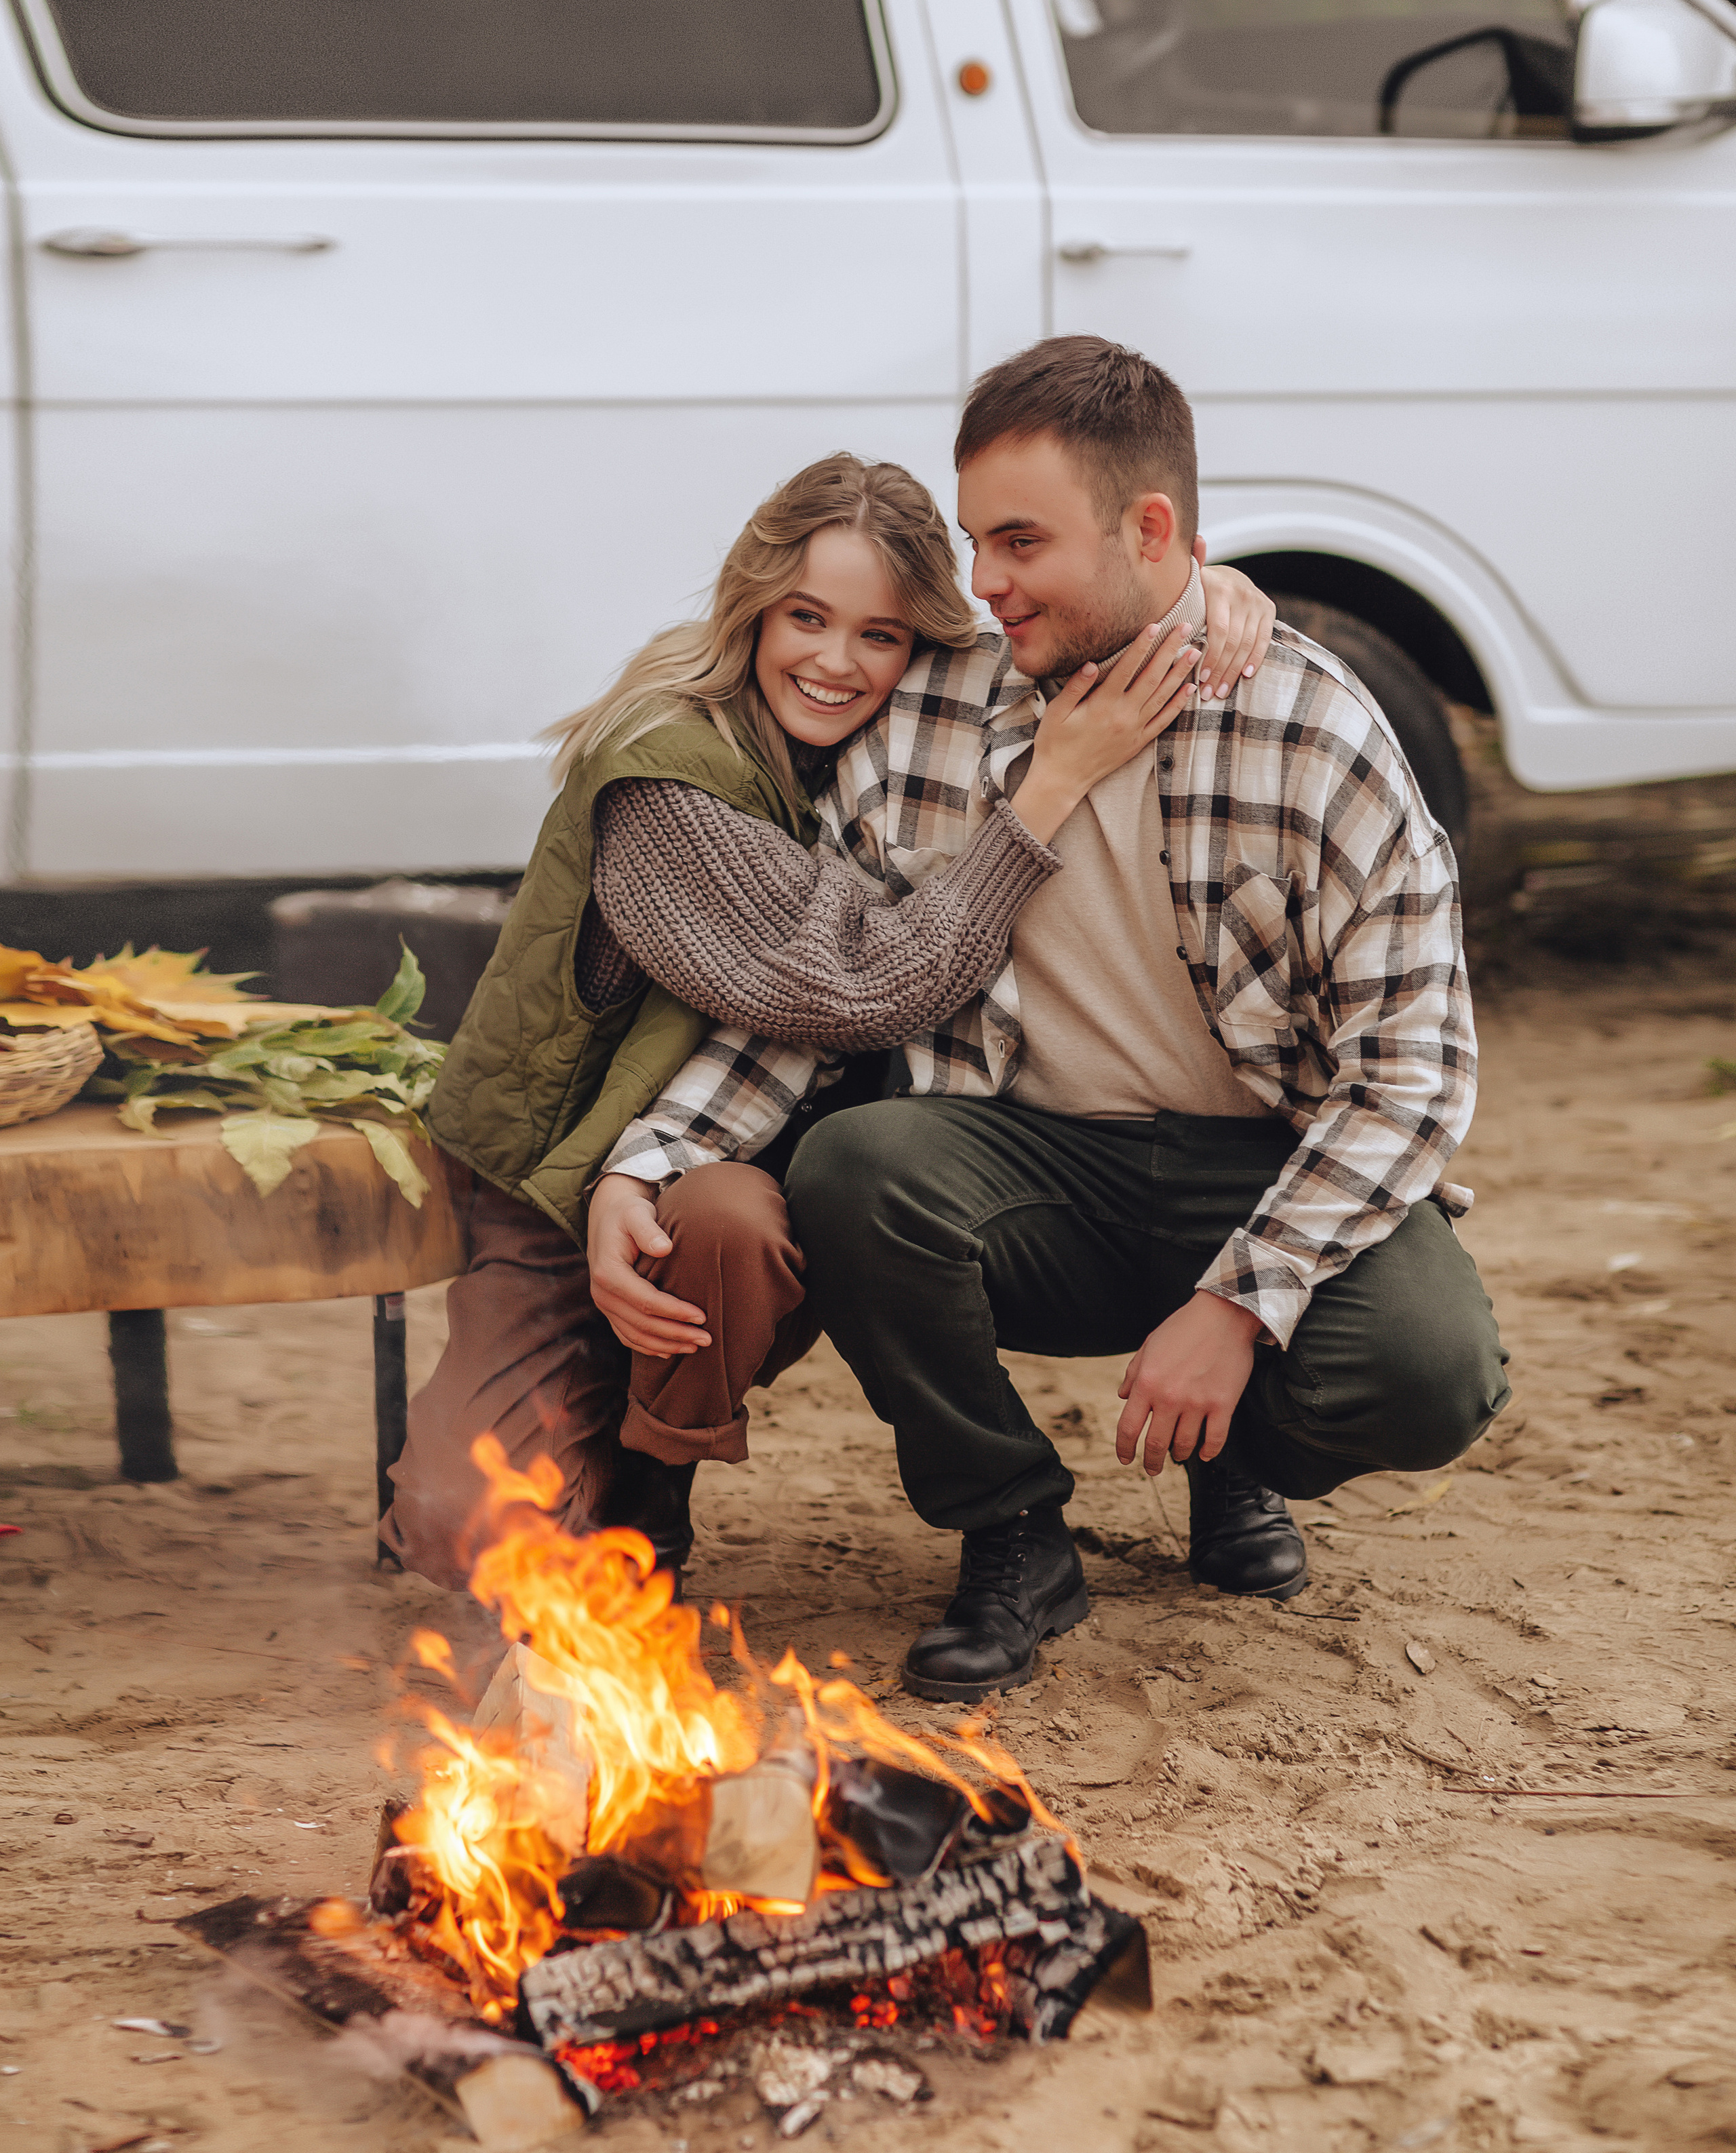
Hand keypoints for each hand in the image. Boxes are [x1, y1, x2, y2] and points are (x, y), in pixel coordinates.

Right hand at [586, 1172, 711, 1357]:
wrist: (609, 1217)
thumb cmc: (629, 1213)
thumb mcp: (637, 1213)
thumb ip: (648, 1229)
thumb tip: (665, 1248)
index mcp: (608, 1272)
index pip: (646, 1301)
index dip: (674, 1312)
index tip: (702, 1316)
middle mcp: (602, 1293)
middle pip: (642, 1324)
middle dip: (676, 1334)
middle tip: (707, 1339)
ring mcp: (604, 1304)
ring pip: (635, 1336)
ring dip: (666, 1345)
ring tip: (695, 1347)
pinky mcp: (610, 1309)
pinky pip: (627, 1336)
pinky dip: (648, 1347)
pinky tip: (670, 1351)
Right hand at [1015, 619, 1200, 844]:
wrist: (1063, 779)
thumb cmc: (1055, 743)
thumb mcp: (1057, 712)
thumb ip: (1076, 687)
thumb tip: (1090, 663)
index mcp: (1103, 704)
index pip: (1127, 667)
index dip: (1142, 645)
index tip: (1156, 625)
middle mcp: (1124, 715)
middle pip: (1152, 676)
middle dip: (1169, 650)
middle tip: (1186, 628)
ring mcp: (1134, 729)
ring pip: (1163, 696)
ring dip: (1181, 673)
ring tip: (1195, 652)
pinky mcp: (1139, 742)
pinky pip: (1164, 721)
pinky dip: (1178, 704)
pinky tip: (1190, 689)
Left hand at [1115, 1291, 1262, 1474]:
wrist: (1223, 1315)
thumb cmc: (1183, 1327)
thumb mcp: (1149, 1345)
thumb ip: (1133, 1373)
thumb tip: (1122, 1397)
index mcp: (1146, 1383)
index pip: (1129, 1428)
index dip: (1125, 1449)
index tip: (1126, 1459)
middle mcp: (1169, 1397)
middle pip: (1156, 1443)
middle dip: (1152, 1461)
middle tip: (1153, 1469)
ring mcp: (1198, 1403)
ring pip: (1185, 1444)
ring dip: (1179, 1455)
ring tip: (1178, 1457)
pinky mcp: (1223, 1404)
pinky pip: (1215, 1438)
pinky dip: (1209, 1451)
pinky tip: (1204, 1454)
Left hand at [1195, 540, 1275, 701]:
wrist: (1227, 576)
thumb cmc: (1198, 587)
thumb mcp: (1189, 579)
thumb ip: (1188, 568)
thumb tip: (1195, 541)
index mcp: (1218, 588)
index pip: (1218, 631)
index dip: (1211, 657)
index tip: (1201, 679)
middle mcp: (1241, 593)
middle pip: (1233, 642)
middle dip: (1221, 670)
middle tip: (1210, 693)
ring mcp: (1256, 602)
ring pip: (1247, 644)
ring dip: (1235, 671)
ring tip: (1223, 691)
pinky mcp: (1268, 610)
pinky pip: (1263, 640)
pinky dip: (1255, 659)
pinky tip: (1245, 675)